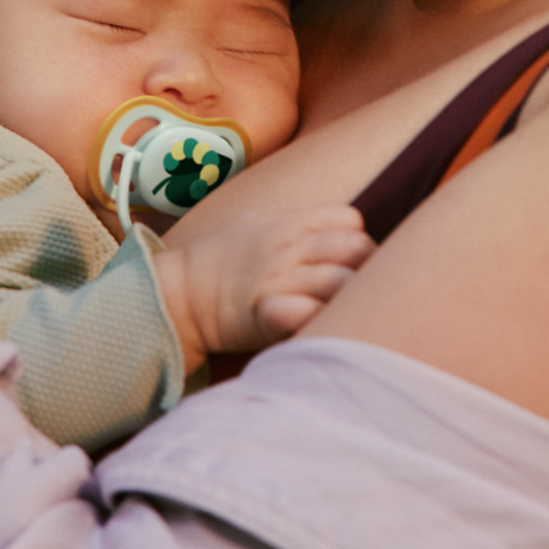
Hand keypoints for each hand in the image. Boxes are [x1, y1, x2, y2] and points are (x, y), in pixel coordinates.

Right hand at [155, 202, 372, 366]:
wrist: (180, 291)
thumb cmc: (224, 259)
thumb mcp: (259, 224)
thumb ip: (300, 224)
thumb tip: (343, 226)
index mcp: (290, 224)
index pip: (351, 223)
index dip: (359, 243)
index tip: (354, 264)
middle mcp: (290, 248)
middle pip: (358, 250)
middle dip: (369, 270)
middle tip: (363, 292)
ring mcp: (280, 279)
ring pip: (343, 282)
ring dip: (353, 298)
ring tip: (349, 313)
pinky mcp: (268, 313)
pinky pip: (306, 312)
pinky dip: (320, 317)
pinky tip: (324, 325)